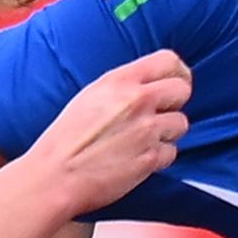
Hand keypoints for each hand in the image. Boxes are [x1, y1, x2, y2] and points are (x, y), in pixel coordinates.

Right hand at [23, 53, 188, 215]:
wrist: (55, 176)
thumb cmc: (65, 139)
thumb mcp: (91, 96)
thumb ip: (123, 87)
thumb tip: (148, 85)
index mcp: (120, 81)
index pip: (168, 61)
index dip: (177, 73)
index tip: (174, 83)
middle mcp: (137, 101)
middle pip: (182, 90)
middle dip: (174, 103)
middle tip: (160, 114)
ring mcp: (146, 130)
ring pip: (181, 123)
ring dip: (167, 133)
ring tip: (142, 140)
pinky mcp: (150, 158)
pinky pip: (171, 152)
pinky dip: (159, 157)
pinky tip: (137, 158)